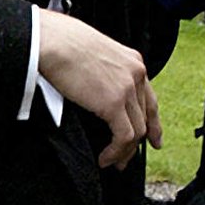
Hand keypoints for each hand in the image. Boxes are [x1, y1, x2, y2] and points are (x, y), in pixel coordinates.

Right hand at [36, 12, 159, 168]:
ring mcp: (127, 88)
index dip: (153, 122)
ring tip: (112, 162)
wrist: (51, 41)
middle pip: (144, 117)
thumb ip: (101, 71)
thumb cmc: (60, 42)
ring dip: (124, 151)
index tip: (153, 138)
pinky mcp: (114, 103)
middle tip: (125, 159)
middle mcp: (135, 73)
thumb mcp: (92, 54)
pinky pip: (123, 136)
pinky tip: (105, 158)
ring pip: (137, 130)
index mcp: (131, 61)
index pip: (149, 97)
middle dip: (137, 142)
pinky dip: (116, 151)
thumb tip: (92, 89)